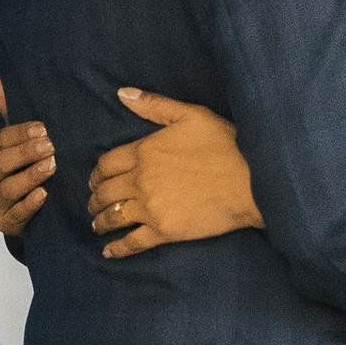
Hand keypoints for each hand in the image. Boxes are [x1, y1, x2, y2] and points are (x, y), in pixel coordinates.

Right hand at [0, 80, 53, 237]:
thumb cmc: (30, 170)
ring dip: (30, 176)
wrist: (35, 213)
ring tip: (51, 166)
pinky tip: (44, 195)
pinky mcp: (6, 224)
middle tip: (51, 145)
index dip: (20, 133)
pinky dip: (29, 205)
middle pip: (1, 164)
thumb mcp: (25, 143)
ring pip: (7, 190)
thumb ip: (12, 112)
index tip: (43, 128)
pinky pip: (15, 216)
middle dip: (26, 153)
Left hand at [88, 88, 261, 254]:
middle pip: (104, 192)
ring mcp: (151, 208)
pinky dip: (117, 248)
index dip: (96, 174)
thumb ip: (154, 105)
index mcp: (144, 151)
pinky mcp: (164, 231)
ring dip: (100, 222)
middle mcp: (141, 180)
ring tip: (97, 225)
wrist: (252, 181)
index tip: (95, 180)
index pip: (106, 164)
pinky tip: (108, 251)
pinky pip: (132, 242)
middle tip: (93, 204)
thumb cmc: (226, 145)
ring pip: (113, 217)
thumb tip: (122, 93)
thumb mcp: (191, 115)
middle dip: (94, 199)